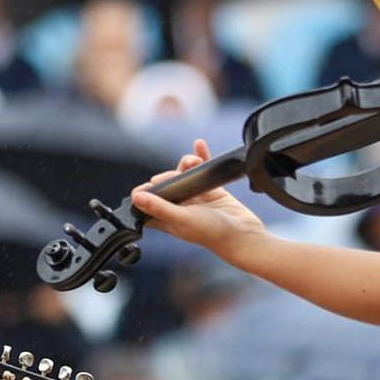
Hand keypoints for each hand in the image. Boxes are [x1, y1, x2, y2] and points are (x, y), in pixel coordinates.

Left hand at [131, 139, 266, 259]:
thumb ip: (159, 208)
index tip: (149, 186)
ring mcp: (194, 198)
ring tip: (194, 162)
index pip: (145, 205)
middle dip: (168, 175)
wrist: (243, 233)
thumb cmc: (213, 233)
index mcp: (166, 219)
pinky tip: (199, 145)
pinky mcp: (209, 190)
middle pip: (164, 184)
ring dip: (185, 164)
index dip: (143, 194)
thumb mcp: (181, 219)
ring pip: (182, 175)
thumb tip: (136, 197)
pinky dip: (200, 157)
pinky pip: (201, 169)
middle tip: (177, 178)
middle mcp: (178, 208)